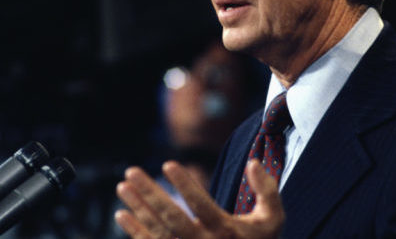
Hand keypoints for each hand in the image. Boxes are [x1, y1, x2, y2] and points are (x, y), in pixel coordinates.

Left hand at [115, 159, 283, 238]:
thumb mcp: (272, 219)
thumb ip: (267, 190)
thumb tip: (254, 164)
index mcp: (228, 232)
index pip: (203, 206)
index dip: (186, 186)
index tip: (169, 164)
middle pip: (173, 219)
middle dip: (150, 194)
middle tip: (132, 171)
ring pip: (158, 232)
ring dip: (138, 208)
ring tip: (123, 186)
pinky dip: (136, 231)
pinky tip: (123, 213)